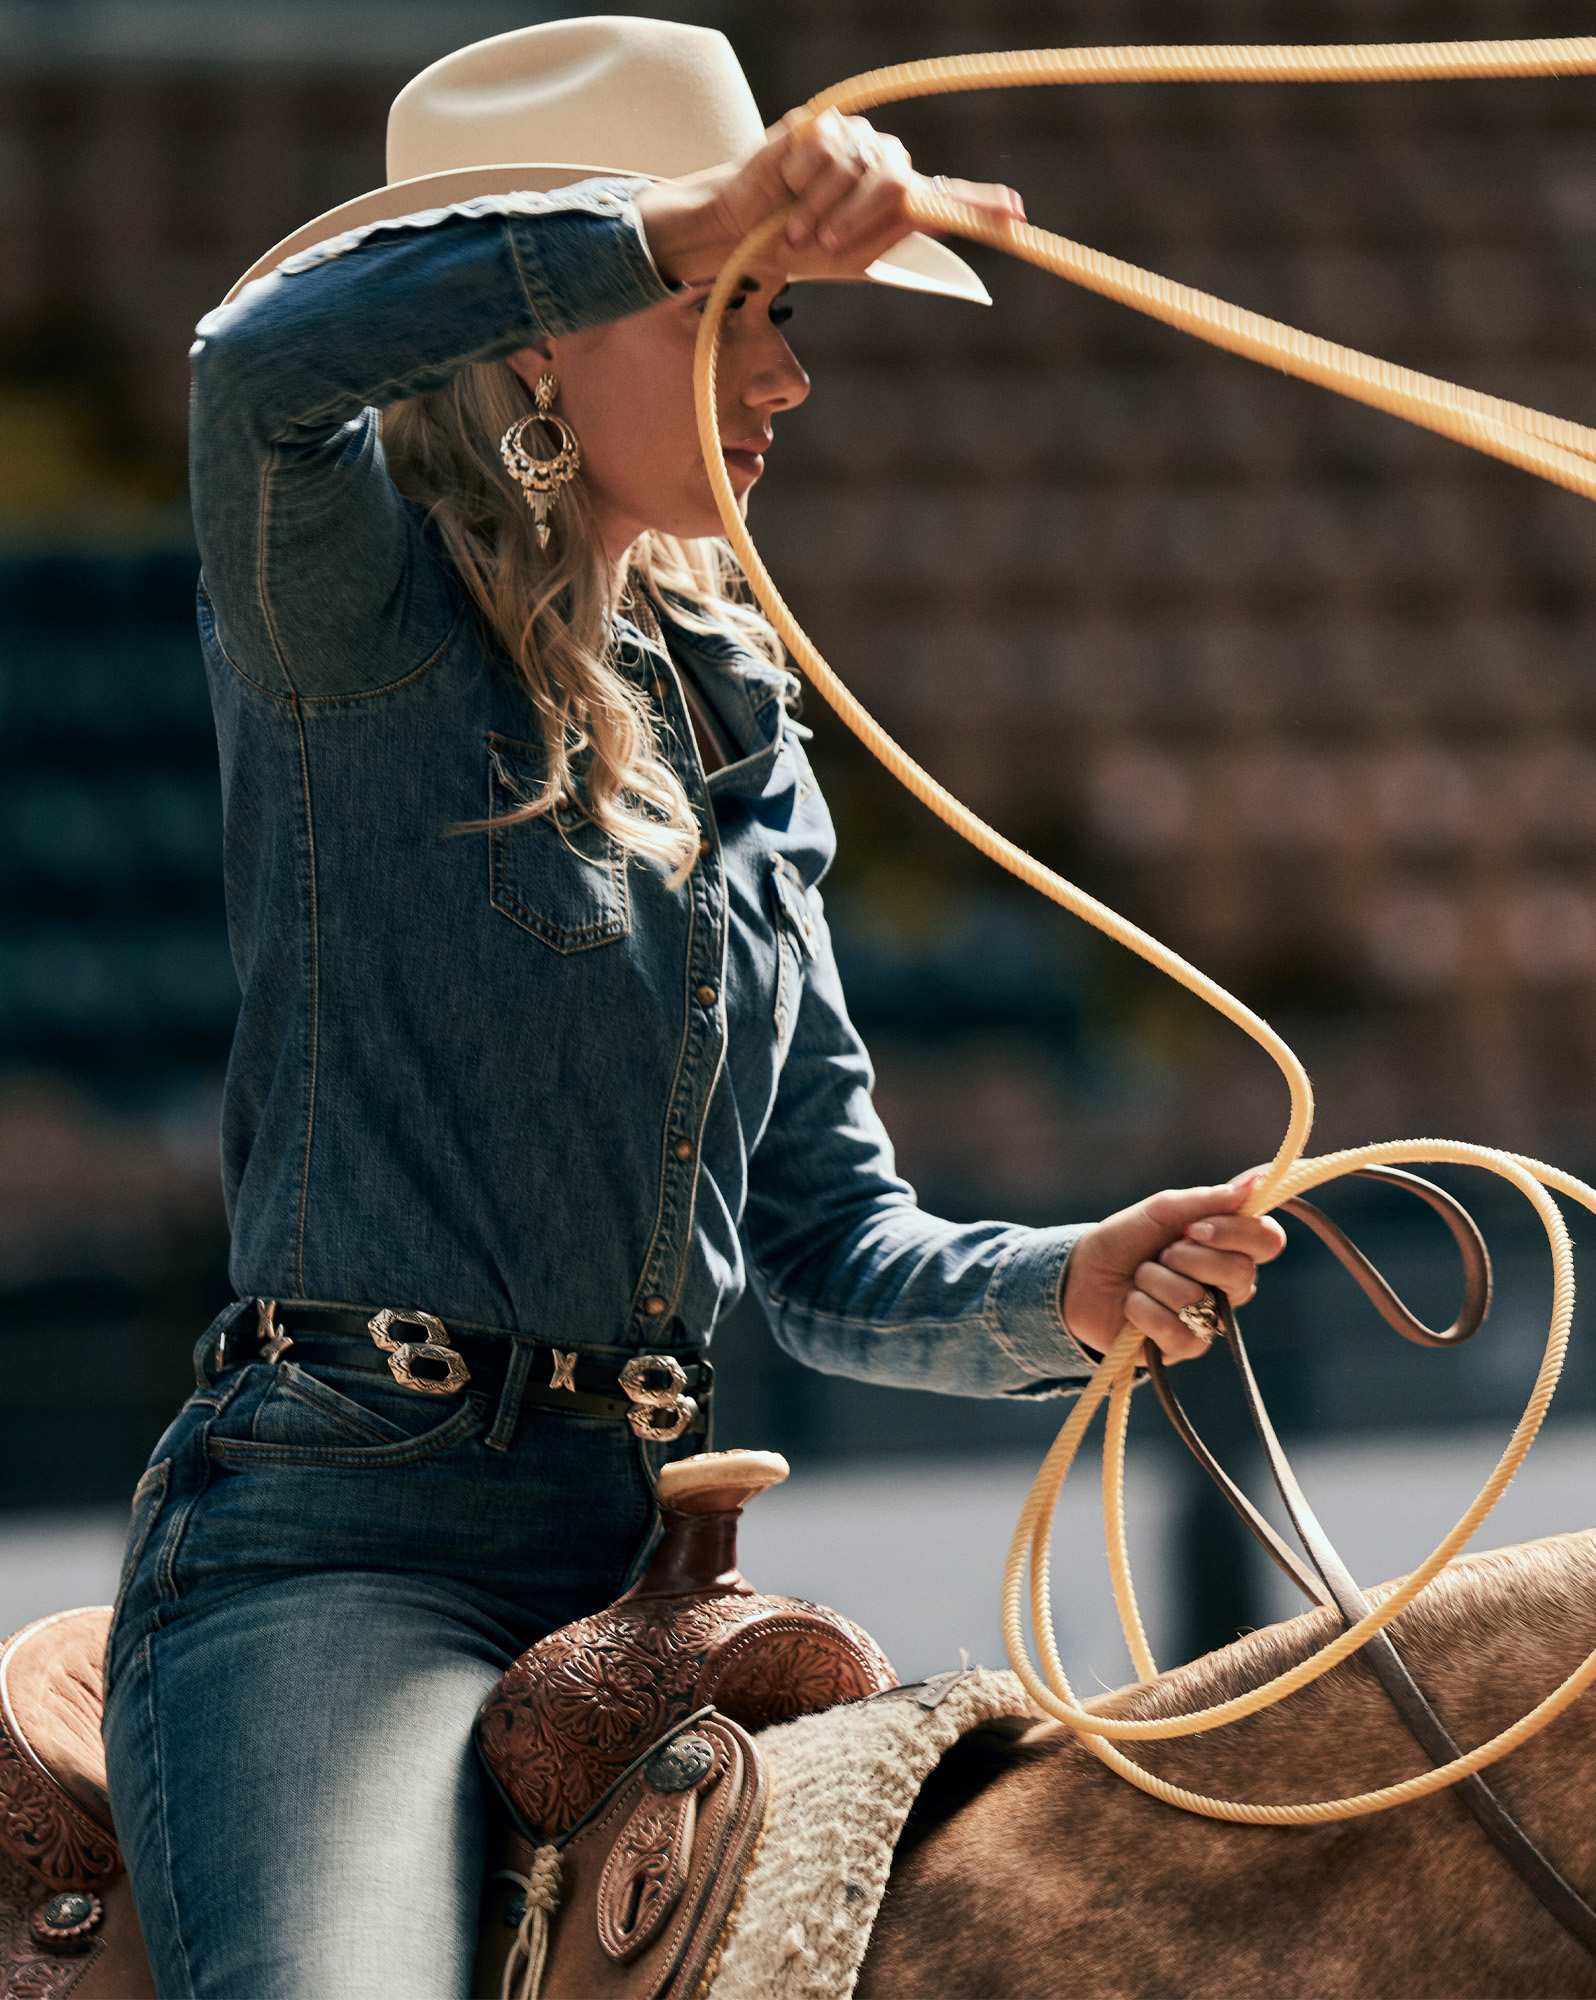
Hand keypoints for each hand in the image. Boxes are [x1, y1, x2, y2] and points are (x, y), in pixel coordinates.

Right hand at [633, 104, 1025, 288]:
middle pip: (898, 183)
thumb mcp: (853, 256)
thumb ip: (897, 235)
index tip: (1017, 214)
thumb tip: (944, 218)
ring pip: (858, 170)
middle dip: (858, 220)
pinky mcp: (822, 124)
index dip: (980, 205)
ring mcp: (854, 139)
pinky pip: (827, 151)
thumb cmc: (801, 248)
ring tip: (798, 224)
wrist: (747, 232)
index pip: (946, 197)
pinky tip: (789, 186)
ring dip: (823, 207)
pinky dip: (805, 180)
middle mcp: (883, 161)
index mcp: (897, 199)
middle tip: (825, 243)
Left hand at [1060, 1168, 1287, 1365]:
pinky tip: (1133, 1306)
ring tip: (1140, 1279)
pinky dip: (1143, 1311)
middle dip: (1187, 1257)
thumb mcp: (1161, 1211)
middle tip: (1161, 1253)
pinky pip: (1178, 1333)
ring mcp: (1208, 1320)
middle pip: (1240, 1272)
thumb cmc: (1125, 1241)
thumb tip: (1256, 1183)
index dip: (1236, 1232)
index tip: (1194, 1227)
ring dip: (1154, 1281)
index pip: (1268, 1241)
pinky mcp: (1183, 1348)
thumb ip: (1207, 1200)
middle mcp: (1227, 1287)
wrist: (1080, 1275)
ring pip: (1198, 1300)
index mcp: (1229, 1249)